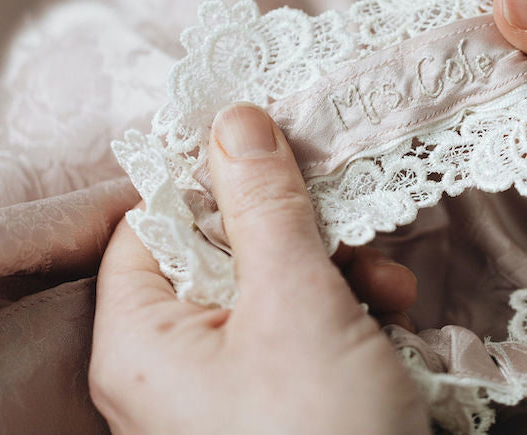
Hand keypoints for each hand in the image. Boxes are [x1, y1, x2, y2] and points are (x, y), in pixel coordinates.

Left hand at [89, 104, 429, 434]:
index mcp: (140, 343)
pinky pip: (294, 335)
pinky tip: (387, 324)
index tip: (270, 150)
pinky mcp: (271, 404)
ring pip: (268, 291)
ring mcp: (220, 391)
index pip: (152, 224)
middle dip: (295, 235)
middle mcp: (168, 368)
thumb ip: (265, 207)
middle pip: (219, 254)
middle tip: (346, 231)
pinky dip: (342, 317)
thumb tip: (234, 122)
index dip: (209, 180)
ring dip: (333, 274)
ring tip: (385, 293)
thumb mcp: (296, 304)